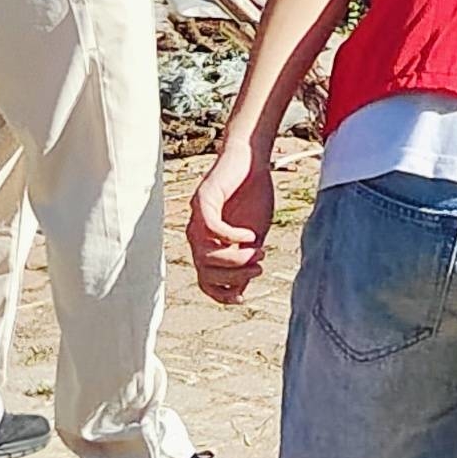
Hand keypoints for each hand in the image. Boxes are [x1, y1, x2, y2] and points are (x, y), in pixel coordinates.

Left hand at [188, 151, 275, 303]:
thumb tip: (242, 289)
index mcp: (209, 244)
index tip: (242, 298)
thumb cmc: (253, 194)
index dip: (220, 294)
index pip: (205, 280)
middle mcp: (198, 234)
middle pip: (205, 272)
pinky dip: (232, 236)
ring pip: (205, 255)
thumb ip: (246, 259)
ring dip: (234, 259)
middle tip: (258, 267)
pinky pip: (212, 228)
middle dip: (234, 277)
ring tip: (257, 252)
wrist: (252, 160)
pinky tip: (251, 234)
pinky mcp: (203, 200)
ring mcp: (198, 218)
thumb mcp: (254, 235)